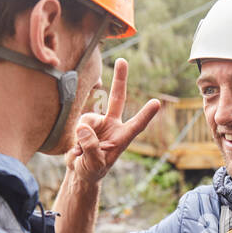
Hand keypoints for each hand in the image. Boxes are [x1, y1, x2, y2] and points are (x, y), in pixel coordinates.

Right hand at [67, 58, 160, 181]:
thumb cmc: (92, 170)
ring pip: (86, 121)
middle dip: (120, 79)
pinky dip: (74, 139)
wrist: (81, 171)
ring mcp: (99, 123)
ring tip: (81, 153)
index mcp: (122, 138)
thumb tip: (83, 128)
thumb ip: (90, 148)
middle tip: (122, 60)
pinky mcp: (85, 123)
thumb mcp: (93, 165)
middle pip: (117, 99)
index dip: (145, 115)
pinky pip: (77, 125)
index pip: (136, 125)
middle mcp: (113, 126)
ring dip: (81, 138)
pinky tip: (77, 150)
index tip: (157, 103)